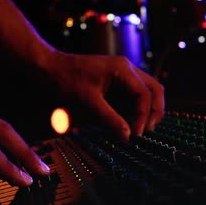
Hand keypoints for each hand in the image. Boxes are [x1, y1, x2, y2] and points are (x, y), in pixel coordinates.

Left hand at [48, 52, 164, 140]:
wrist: (50, 68)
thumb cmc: (67, 80)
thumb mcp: (88, 102)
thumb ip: (110, 119)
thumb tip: (127, 136)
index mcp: (122, 69)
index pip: (145, 94)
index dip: (143, 116)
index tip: (135, 135)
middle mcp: (127, 68)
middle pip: (154, 89)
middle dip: (154, 111)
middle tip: (146, 131)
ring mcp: (123, 73)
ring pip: (148, 90)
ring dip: (147, 109)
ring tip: (141, 129)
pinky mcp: (117, 80)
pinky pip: (135, 93)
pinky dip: (137, 107)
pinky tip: (130, 122)